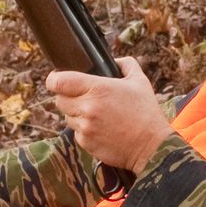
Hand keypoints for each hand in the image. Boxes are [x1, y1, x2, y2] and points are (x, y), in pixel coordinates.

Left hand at [45, 56, 172, 174]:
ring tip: (96, 114)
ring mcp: (85, 127)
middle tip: (82, 97)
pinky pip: (75, 132)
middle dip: (67, 97)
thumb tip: (115, 60)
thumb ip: (126, 65)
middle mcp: (87, 107)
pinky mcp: (85, 143)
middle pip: (59, 100)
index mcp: (97, 88)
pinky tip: (100, 128)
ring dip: (76, 114)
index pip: (58, 82)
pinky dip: (83, 129)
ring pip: (67, 116)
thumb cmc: (146, 112)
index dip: (54, 79)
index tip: (58, 79)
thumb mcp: (140, 82)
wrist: (151, 146)